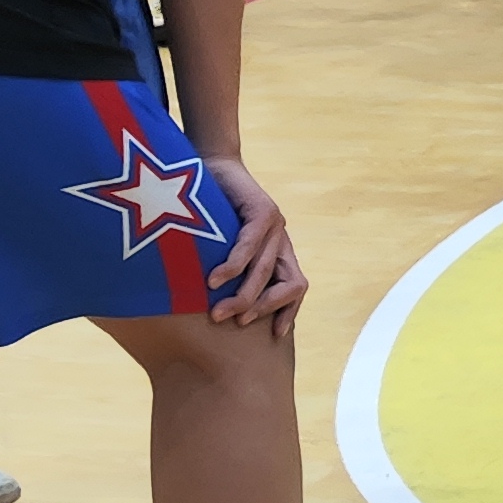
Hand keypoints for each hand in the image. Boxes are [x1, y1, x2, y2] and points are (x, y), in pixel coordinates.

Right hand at [200, 153, 309, 332]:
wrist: (212, 165)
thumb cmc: (211, 212)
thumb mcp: (221, 248)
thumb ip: (226, 272)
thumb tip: (206, 308)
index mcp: (278, 253)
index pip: (295, 289)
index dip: (288, 312)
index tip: (273, 336)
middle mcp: (282, 242)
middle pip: (289, 286)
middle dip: (260, 309)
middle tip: (231, 323)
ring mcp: (277, 226)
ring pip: (266, 271)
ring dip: (242, 295)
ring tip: (218, 312)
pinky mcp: (263, 210)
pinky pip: (250, 246)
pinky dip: (232, 266)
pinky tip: (214, 280)